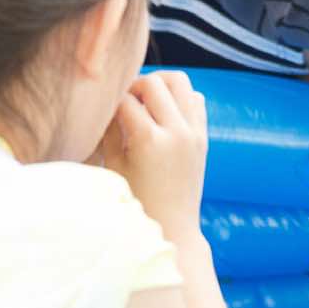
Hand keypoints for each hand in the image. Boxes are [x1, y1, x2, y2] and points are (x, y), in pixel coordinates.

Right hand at [99, 71, 208, 235]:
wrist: (173, 226)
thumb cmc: (137, 201)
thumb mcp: (115, 166)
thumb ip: (110, 130)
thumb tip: (108, 102)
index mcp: (149, 141)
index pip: (125, 100)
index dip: (110, 102)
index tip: (105, 111)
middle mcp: (176, 132)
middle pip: (154, 82)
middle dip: (134, 86)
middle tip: (125, 102)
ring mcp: (194, 133)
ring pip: (180, 81)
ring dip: (160, 84)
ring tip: (145, 101)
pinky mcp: (203, 136)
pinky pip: (195, 98)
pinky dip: (180, 97)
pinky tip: (164, 112)